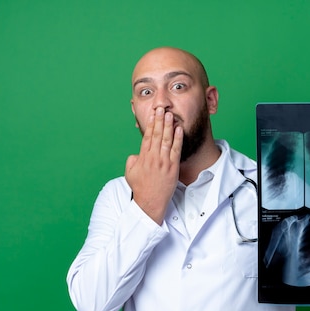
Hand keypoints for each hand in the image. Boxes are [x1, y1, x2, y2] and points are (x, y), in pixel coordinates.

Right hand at [125, 107, 182, 224]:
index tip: (152, 114)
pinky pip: (176, 150)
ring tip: (170, 114)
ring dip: (168, 126)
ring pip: (166, 140)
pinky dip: (178, 139)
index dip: (150, 124)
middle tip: (161, 108)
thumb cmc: (140, 188)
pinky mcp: (172, 167)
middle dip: (159, 120)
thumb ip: (132, 160)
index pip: (147, 136)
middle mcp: (153, 157)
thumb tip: (137, 153)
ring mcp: (163, 162)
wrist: (150, 202)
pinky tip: (179, 129)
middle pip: (157, 135)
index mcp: (143, 157)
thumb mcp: (130, 173)